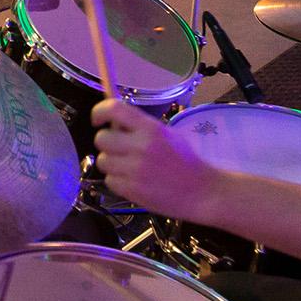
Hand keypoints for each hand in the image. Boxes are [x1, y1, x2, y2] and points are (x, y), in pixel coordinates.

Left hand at [91, 99, 215, 218]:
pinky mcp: (132, 190)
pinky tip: (134, 181)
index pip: (114, 109)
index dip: (99, 112)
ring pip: (102, 161)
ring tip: (129, 167)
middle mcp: (141, 147)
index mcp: (151, 129)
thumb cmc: (186, 162)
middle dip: (107, 143)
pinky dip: (117, 181)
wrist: (203, 192)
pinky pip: (110, 180)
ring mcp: (135, 170)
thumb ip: (140, 127)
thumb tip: (112, 120)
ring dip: (111, 163)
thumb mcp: (167, 135)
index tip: (98, 119)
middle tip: (120, 149)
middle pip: (101, 138)